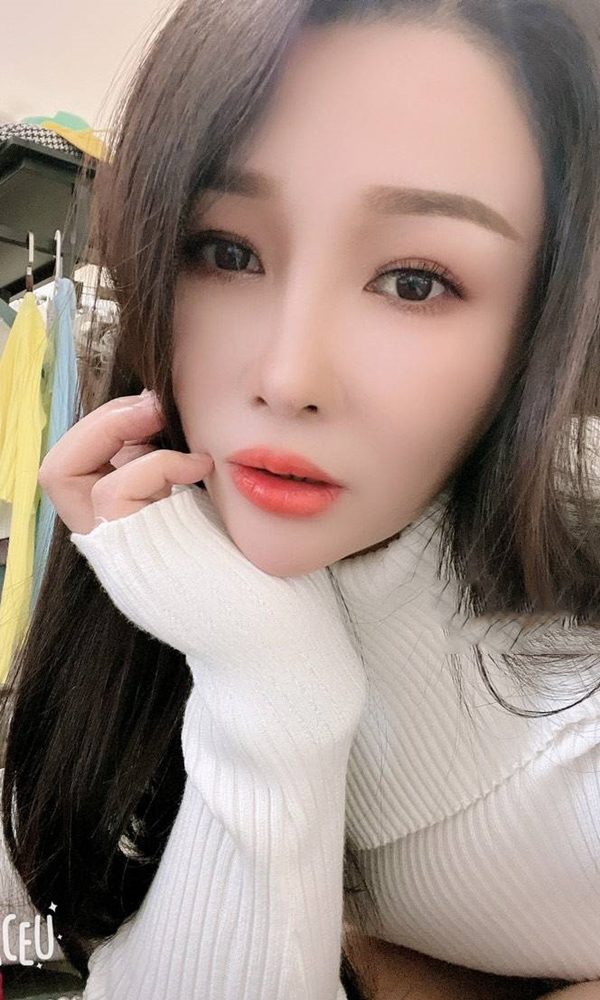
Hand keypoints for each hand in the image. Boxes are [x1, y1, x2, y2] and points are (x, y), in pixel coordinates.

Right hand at [38, 388, 212, 533]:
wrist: (244, 597)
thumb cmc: (222, 545)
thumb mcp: (186, 489)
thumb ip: (161, 459)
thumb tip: (155, 406)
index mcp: (112, 512)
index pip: (77, 460)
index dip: (104, 423)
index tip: (152, 404)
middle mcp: (97, 528)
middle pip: (58, 466)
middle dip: (102, 419)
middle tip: (153, 403)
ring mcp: (103, 539)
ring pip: (64, 472)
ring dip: (115, 428)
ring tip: (163, 414)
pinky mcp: (118, 544)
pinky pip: (116, 490)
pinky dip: (158, 465)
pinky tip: (198, 464)